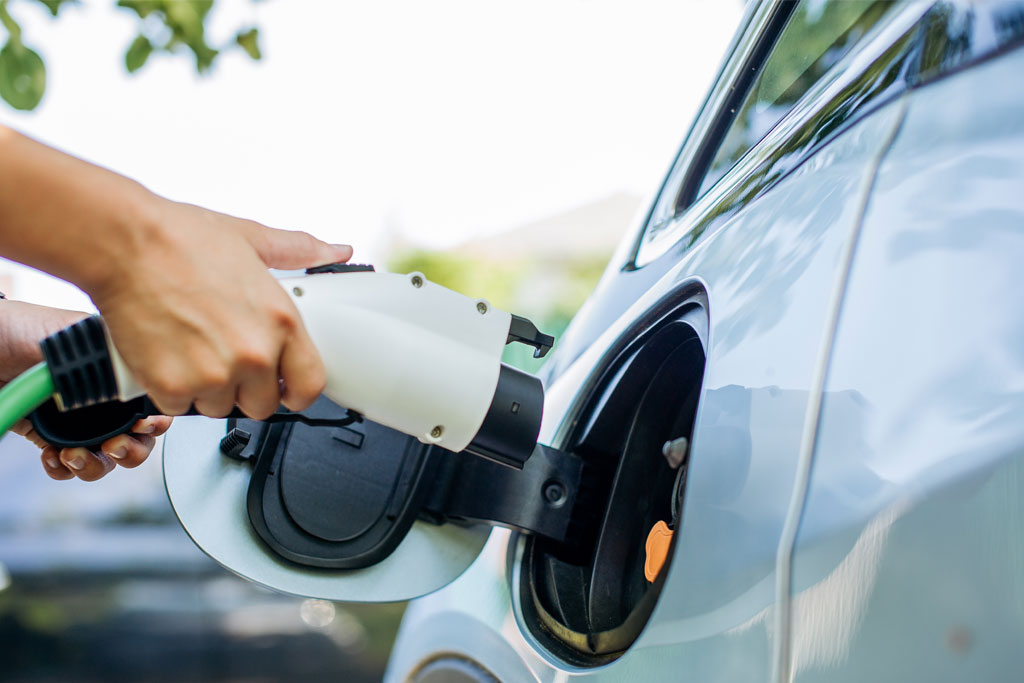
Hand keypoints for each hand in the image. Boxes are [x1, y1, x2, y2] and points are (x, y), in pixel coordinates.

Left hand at [0, 300, 171, 480]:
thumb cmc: (21, 328)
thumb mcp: (75, 334)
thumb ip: (110, 358)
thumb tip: (139, 380)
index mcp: (116, 371)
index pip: (151, 402)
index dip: (156, 419)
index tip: (144, 425)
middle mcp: (101, 398)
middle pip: (138, 437)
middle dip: (132, 450)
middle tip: (114, 447)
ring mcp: (76, 419)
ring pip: (106, 457)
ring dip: (96, 465)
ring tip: (74, 456)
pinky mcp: (48, 436)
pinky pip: (67, 464)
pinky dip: (63, 469)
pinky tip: (52, 456)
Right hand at [87, 199, 350, 418]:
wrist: (124, 244)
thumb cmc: (181, 240)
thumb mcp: (253, 240)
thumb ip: (299, 251)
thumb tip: (334, 250)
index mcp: (281, 323)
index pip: (310, 386)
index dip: (295, 390)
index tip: (283, 387)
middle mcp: (253, 354)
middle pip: (263, 405)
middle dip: (245, 387)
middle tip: (223, 356)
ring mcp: (214, 375)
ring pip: (219, 408)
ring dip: (207, 389)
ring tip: (192, 347)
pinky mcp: (172, 387)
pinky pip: (179, 409)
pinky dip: (171, 390)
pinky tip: (167, 354)